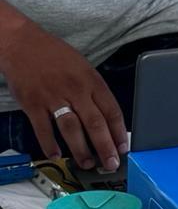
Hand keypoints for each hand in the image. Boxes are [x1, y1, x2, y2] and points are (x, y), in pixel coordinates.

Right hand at [0, 19, 127, 170]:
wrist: (23, 44)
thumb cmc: (55, 55)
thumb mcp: (83, 67)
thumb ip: (93, 91)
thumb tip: (105, 118)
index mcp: (92, 80)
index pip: (112, 110)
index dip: (119, 132)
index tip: (123, 147)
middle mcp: (75, 89)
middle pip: (95, 123)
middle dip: (106, 146)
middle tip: (111, 164)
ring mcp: (53, 97)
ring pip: (71, 129)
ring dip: (80, 149)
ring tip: (88, 163)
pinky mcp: (32, 103)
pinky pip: (43, 128)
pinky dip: (49, 144)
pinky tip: (55, 155)